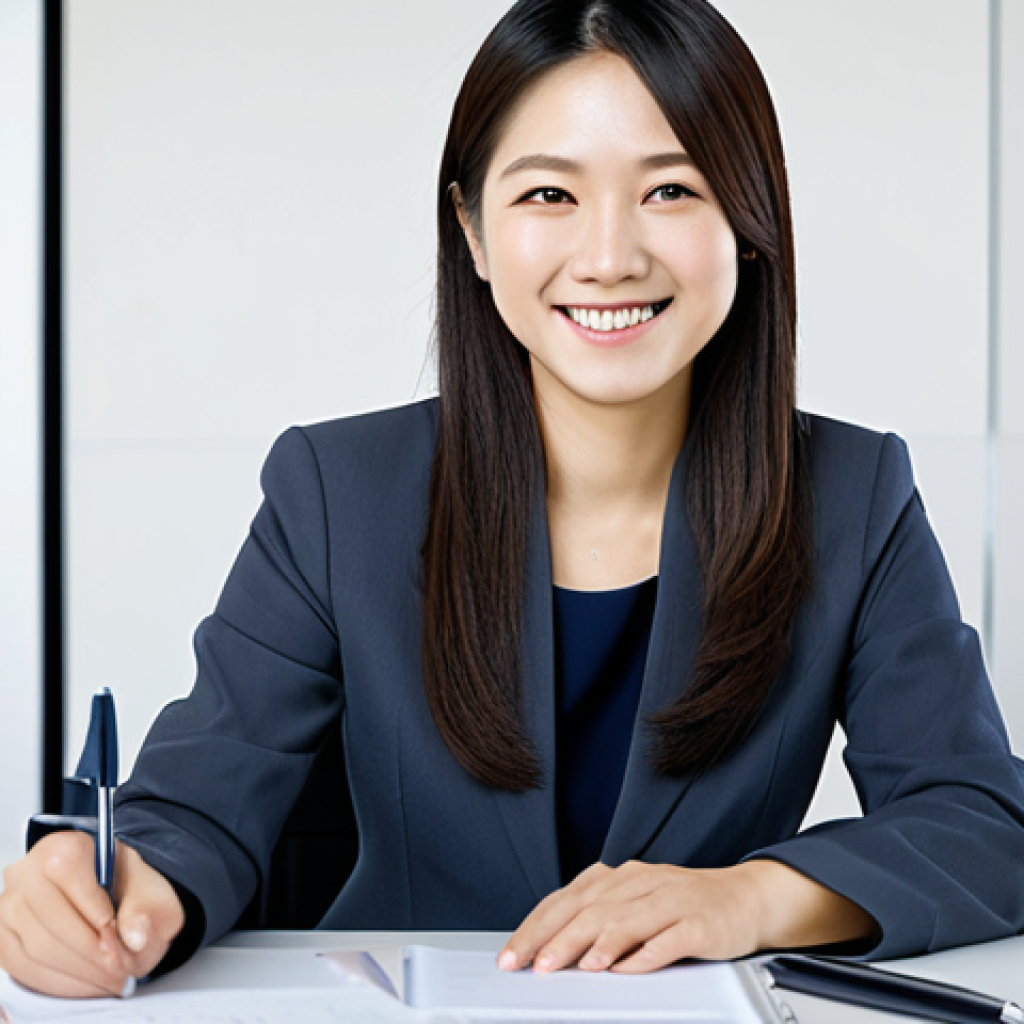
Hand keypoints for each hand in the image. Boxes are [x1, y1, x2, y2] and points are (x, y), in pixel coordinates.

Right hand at [0, 830, 184, 996]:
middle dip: (90, 952)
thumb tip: (136, 937)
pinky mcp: (3, 938)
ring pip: (37, 948)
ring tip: (109, 978)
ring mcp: (9, 906)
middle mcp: (28, 871)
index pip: (67, 870)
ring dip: (78, 971)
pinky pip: (24, 968)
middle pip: (51, 919)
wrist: (109, 897)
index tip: (117, 934)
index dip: (92, 907)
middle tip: (120, 970)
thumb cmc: (126, 889)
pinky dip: (60, 982)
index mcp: (66, 846)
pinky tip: (87, 982)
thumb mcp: (149, 890)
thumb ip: (146, 908)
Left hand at [498, 859, 878, 974]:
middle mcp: (642, 882)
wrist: (746, 898)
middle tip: (531, 964)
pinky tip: (624, 969)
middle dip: (555, 937)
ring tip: (570, 966)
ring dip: (593, 944)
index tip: (512, 954)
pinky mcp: (699, 922)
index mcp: (621, 877)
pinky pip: (668, 938)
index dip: (536, 926)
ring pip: (624, 919)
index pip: (567, 899)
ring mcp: (671, 899)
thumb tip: (553, 949)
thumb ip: (600, 921)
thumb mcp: (637, 906)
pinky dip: (643, 954)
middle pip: (590, 908)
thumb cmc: (685, 907)